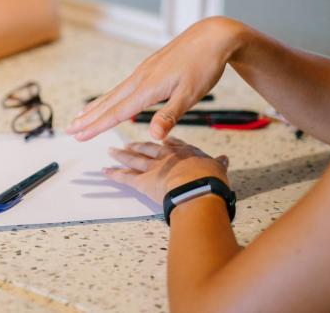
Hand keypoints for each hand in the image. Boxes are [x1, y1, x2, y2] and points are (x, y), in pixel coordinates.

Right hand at [66, 17, 246, 140]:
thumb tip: (153, 136)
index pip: (117, 112)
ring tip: (80, 116)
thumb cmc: (204, 66)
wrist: (213, 36)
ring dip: (95, 107)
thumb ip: (169, 116)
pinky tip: (110, 100)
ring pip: (114, 93)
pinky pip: (123, 86)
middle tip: (68, 129)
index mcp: (148, 88)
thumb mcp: (191, 94)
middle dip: (88, 118)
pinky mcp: (149, 68)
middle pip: (108, 102)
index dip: (97, 126)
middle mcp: (140, 79)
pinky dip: (110, 96)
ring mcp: (143, 72)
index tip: (79, 136)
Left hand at [104, 137, 229, 203]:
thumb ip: (218, 163)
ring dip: (121, 156)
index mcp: (184, 152)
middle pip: (148, 149)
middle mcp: (165, 156)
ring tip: (111, 152)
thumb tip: (224, 159)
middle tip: (128, 144)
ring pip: (133, 159)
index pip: (173, 144)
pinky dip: (114, 174)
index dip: (165, 142)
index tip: (160, 140)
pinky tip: (104, 171)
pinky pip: (125, 177)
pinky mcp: (142, 182)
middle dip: (137, 146)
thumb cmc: (210, 180)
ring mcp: (152, 168)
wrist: (197, 189)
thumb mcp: (218, 168)